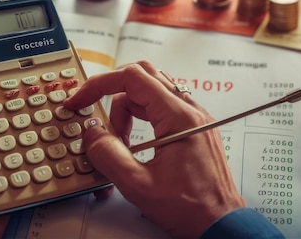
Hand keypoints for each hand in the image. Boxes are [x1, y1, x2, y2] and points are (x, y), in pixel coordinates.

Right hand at [63, 61, 244, 237]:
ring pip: (150, 92)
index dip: (100, 84)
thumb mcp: (139, 185)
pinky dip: (139, 118)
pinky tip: (133, 145)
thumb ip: (109, 155)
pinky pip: (160, 108)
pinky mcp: (191, 128)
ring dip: (126, 110)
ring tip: (118, 142)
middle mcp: (190, 111)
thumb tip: (92, 132)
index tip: (81, 100)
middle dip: (112, 95)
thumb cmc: (191, 209)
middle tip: (97, 118)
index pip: (133, 78)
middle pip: (142, 77)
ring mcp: (192, 118)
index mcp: (179, 118)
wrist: (220, 223)